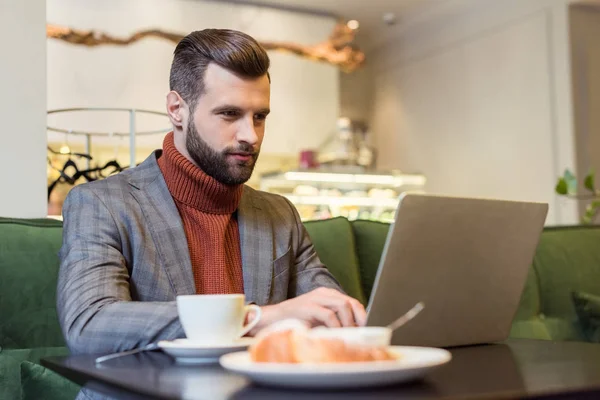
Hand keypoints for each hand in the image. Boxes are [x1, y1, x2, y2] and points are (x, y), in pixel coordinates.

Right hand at [247, 288, 366, 335]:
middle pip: (350, 301)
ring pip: (342, 305)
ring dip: (349, 322)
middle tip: (362, 332)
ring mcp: (315, 299)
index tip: (369, 327)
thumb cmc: (297, 322)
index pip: (351, 301)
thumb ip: (334, 320)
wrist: (272, 319)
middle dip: (360, 318)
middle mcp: (323, 294)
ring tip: (348, 334)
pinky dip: (336, 326)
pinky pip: (329, 315)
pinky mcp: (308, 307)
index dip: (362, 314)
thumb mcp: (319, 320)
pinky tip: (335, 334)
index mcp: (327, 295)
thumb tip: (354, 331)